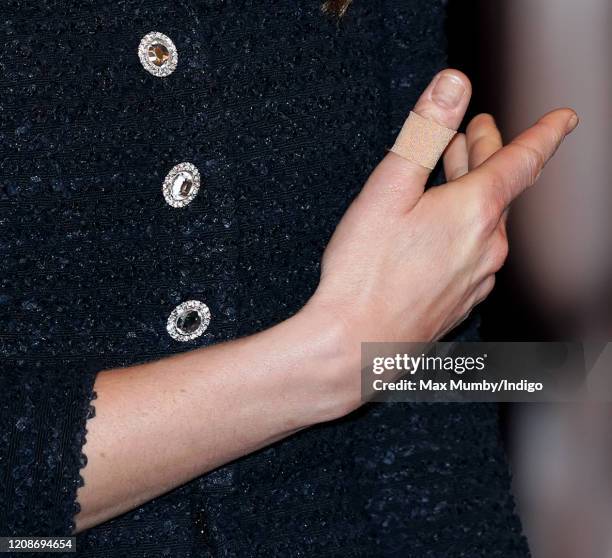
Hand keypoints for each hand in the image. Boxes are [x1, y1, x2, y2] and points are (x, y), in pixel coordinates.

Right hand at [303, 69, 576, 413]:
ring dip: (471, 193)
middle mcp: (488, 248)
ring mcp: (477, 279)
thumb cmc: (364, 273)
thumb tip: (453, 85)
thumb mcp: (388, 190)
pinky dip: (463, 230)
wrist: (355, 346)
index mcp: (475, 212)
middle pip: (500, 190)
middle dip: (487, 155)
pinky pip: (473, 254)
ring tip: (449, 177)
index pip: (523, 161)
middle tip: (471, 133)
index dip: (543, 134)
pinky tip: (439, 233)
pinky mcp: (461, 301)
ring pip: (485, 223)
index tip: (563, 120)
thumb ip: (424, 134)